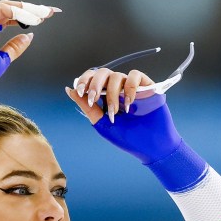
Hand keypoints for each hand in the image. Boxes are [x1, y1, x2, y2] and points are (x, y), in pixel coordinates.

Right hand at [0, 0, 60, 93]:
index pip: (10, 19)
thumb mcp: (3, 60)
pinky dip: (19, 12)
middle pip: (11, 10)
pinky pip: (3, 9)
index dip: (28, 18)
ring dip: (28, 10)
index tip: (45, 18)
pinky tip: (32, 19)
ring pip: (8, 8)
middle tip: (49, 11)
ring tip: (44, 14)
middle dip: (32, 10)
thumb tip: (29, 37)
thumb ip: (14, 47)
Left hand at [65, 67, 182, 163]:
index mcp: (105, 97)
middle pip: (103, 73)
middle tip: (93, 99)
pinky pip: (135, 75)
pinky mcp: (147, 86)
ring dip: (112, 93)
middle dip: (94, 84)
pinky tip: (129, 103)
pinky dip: (129, 87)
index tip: (80, 92)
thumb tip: (69, 90)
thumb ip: (87, 107)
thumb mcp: (102, 123)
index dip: (85, 80)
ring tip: (116, 112)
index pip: (92, 79)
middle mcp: (118, 89)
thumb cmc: (128, 138)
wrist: (151, 147)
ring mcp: (132, 87)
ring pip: (117, 76)